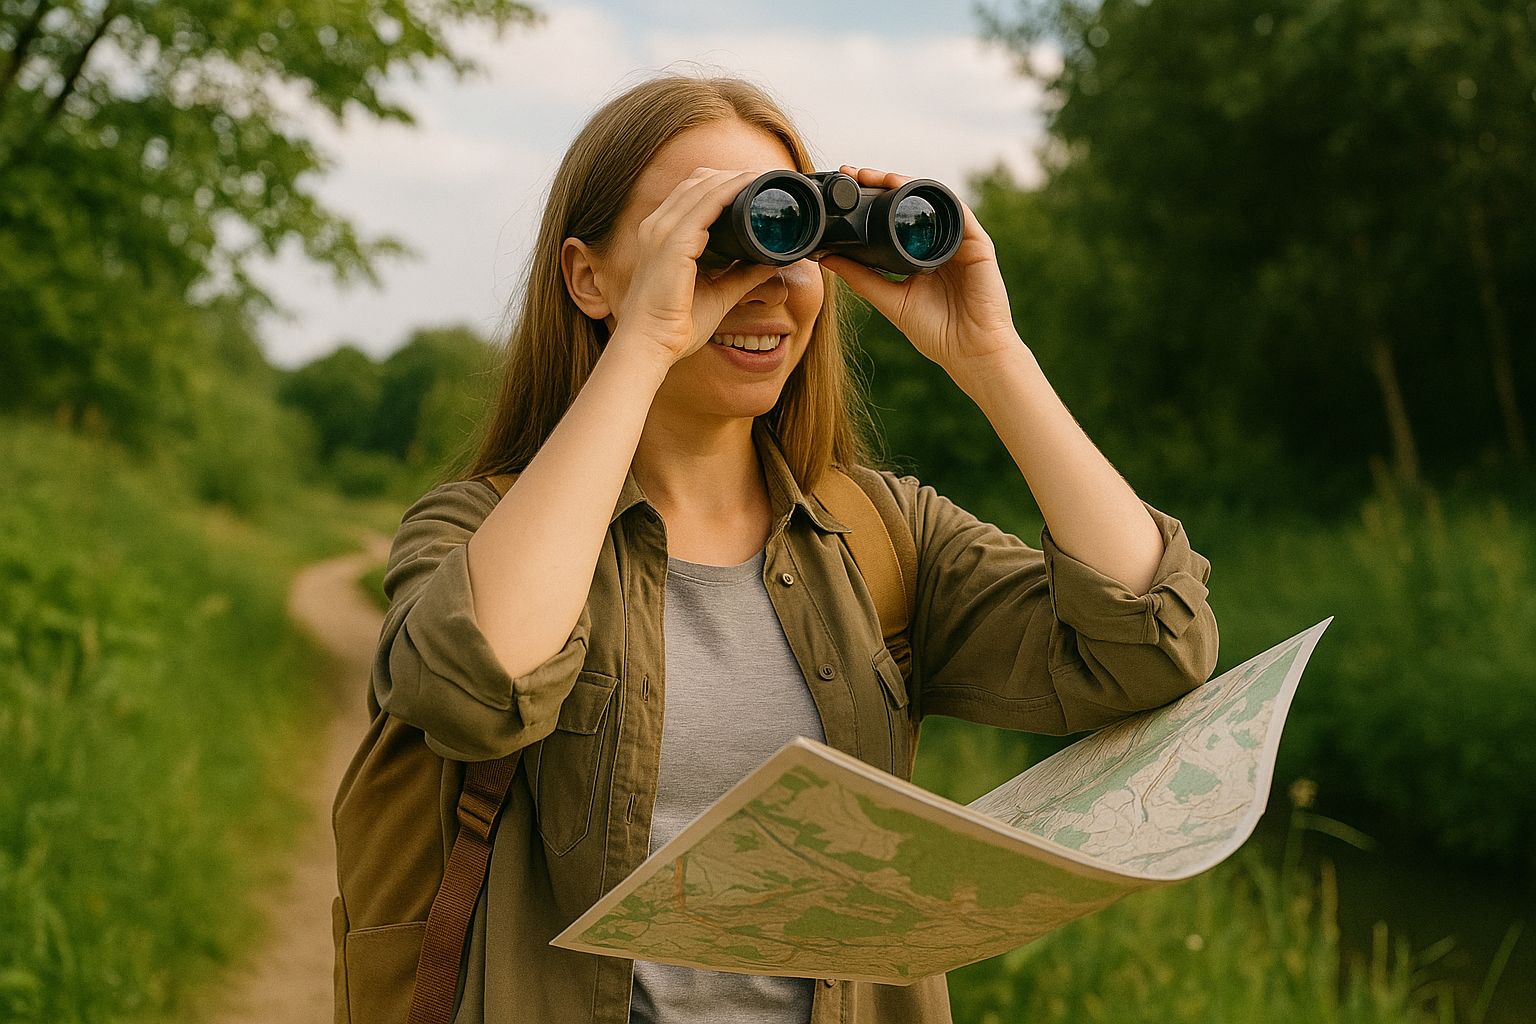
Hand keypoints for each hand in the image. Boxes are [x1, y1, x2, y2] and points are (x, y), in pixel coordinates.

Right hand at [608, 167, 783, 364]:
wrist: (650, 344)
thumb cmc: (676, 324)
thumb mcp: (718, 292)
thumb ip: (742, 275)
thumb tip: (770, 261)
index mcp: (661, 235)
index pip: (691, 193)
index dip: (723, 183)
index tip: (754, 185)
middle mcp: (657, 226)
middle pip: (697, 181)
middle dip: (732, 175)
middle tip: (766, 178)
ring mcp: (662, 230)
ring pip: (702, 186)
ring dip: (735, 177)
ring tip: (764, 177)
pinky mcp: (673, 242)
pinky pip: (706, 204)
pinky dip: (730, 191)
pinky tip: (750, 186)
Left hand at [818, 166, 1019, 372]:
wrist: (970, 351)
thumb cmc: (936, 332)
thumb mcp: (890, 300)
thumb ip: (860, 277)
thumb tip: (827, 258)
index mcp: (921, 254)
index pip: (895, 217)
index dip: (872, 199)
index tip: (846, 186)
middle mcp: (941, 242)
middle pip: (912, 202)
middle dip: (883, 183)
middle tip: (854, 172)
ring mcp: (960, 241)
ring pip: (933, 200)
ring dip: (905, 183)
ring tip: (877, 176)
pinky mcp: (978, 243)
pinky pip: (959, 211)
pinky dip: (936, 197)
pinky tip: (913, 190)